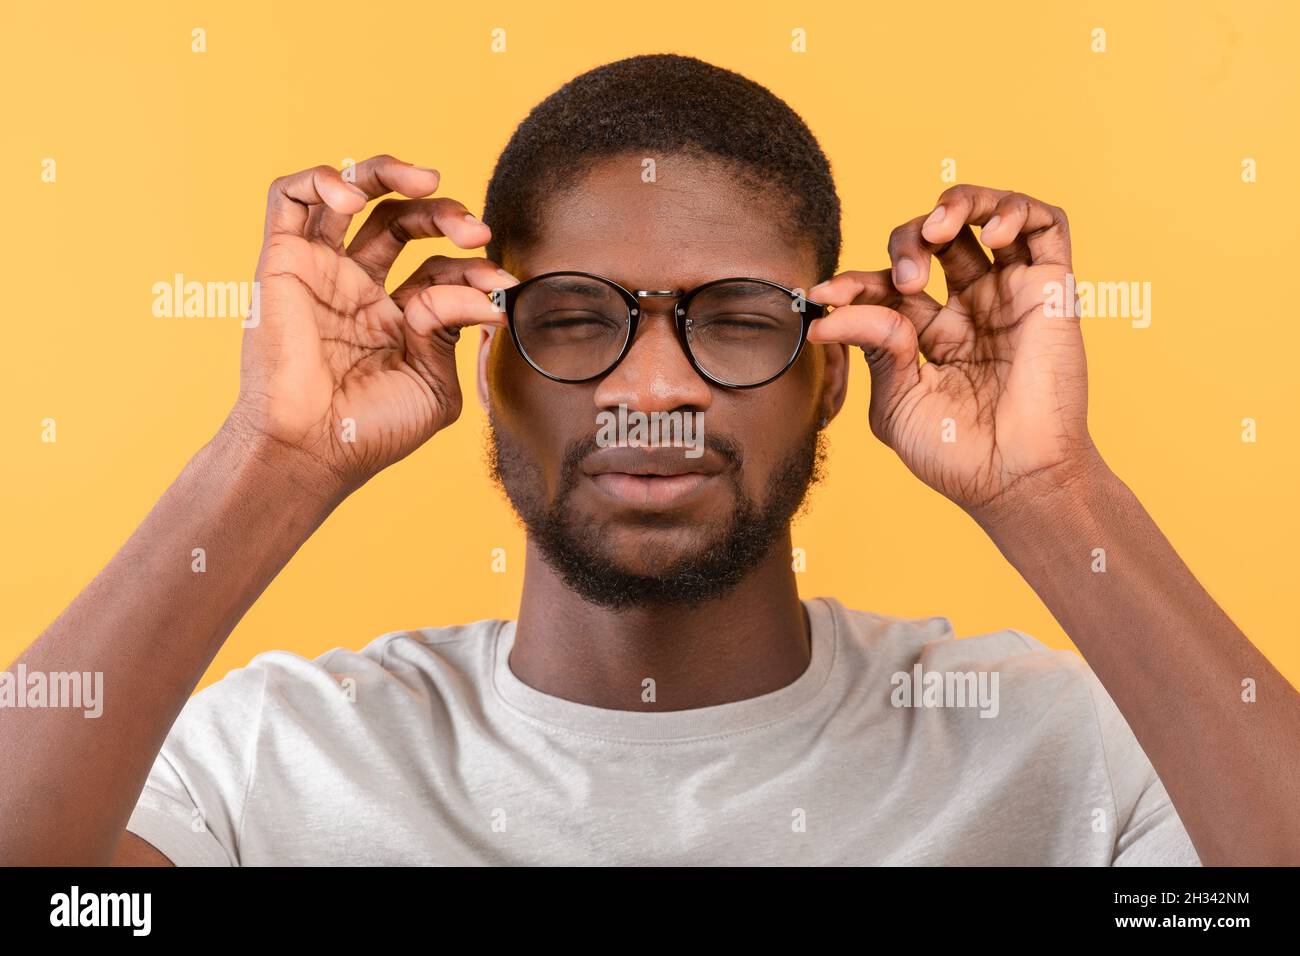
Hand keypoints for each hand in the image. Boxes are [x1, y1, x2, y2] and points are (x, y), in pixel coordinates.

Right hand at [226, 154, 516, 497]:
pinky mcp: (281, 261)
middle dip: (445, 214)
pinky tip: (355, 198)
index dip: (474, 270)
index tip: (501, 287)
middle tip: (474, 230)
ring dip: (391, 173)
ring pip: (351, 193)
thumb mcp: (434, 384)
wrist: (310, 449)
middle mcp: (358, 288)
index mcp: (397, 317)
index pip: (440, 268)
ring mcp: (321, 272)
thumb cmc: (370, 431)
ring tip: (427, 181)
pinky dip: (321, 179)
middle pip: (402, 221)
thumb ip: (455, 330)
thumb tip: (484, 292)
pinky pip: (288, 197)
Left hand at [807, 184, 1099, 516]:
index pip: (886, 282)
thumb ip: (869, 347)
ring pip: (986, 215)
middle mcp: (968, 306)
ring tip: (938, 232)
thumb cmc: (955, 455)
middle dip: (907, 240)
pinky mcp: (1052, 289)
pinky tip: (990, 234)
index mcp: (927, 333)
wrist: (1015, 478)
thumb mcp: (894, 401)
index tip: (825, 296)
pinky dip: (1015, 210)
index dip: (854, 280)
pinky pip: (1045, 224)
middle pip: (933, 239)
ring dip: (957, 205)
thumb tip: (828, 312)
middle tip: (903, 279)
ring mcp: (1010, 294)